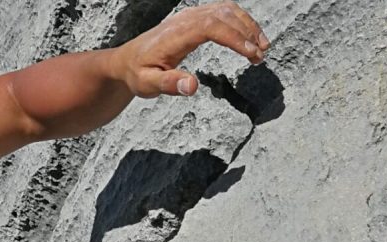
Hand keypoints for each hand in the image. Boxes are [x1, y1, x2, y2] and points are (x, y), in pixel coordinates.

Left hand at [112, 1, 268, 97]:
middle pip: (223, 15)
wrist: (126, 60)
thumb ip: (168, 84)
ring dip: (247, 25)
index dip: (235, 37)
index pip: (212, 26)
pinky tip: (248, 38)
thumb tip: (193, 86)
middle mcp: (184, 19)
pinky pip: (222, 12)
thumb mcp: (147, 84)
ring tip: (261, 48)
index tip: (252, 53)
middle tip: (261, 56)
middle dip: (247, 33)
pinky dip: (239, 22)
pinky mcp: (193, 17)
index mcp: (175, 35)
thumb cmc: (137, 74)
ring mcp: (189, 15)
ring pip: (226, 10)